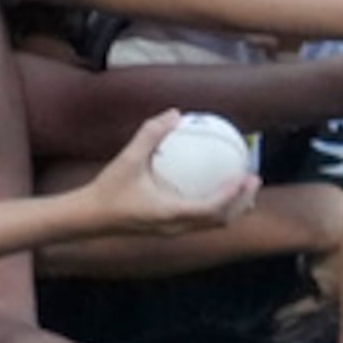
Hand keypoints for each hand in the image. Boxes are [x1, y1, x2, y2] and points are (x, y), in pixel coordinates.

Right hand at [87, 111, 265, 233]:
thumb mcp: (127, 158)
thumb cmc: (108, 189)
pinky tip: (215, 186)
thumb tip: (174, 112)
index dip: (232, 195)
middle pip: (220, 221)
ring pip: (213, 224)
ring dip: (233, 207)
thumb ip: (150, 134)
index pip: (211, 208)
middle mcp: (177, 227)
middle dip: (242, 203)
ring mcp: (174, 230)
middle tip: (254, 178)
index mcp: (170, 214)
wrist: (89, 218)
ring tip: (244, 185)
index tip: (245, 176)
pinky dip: (216, 206)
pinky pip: (201, 220)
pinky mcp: (170, 228)